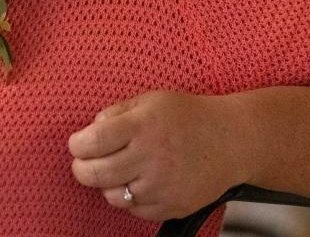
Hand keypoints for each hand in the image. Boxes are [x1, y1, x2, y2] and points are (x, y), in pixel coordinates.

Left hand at [68, 90, 250, 221]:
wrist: (232, 141)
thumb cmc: (188, 116)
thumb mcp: (150, 100)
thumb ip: (116, 112)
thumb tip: (89, 130)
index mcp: (142, 126)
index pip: (93, 141)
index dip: (77, 145)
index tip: (77, 143)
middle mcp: (151, 157)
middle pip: (96, 174)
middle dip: (81, 168)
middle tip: (84, 161)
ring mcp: (162, 185)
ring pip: (112, 196)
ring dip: (107, 184)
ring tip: (117, 169)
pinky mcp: (172, 206)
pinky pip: (135, 210)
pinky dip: (130, 198)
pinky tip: (139, 180)